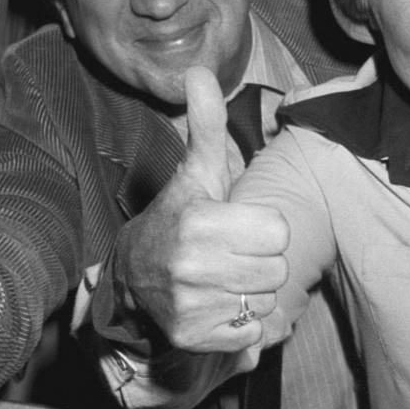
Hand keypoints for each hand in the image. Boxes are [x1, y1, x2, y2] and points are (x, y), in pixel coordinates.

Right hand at [111, 66, 288, 352]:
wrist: (132, 275)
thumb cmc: (179, 216)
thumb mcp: (196, 171)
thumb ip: (206, 123)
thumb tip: (199, 70)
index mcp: (197, 220)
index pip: (277, 231)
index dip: (263, 226)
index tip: (239, 222)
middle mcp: (191, 266)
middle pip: (277, 269)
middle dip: (260, 260)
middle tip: (232, 251)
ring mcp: (190, 306)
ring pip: (267, 302)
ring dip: (252, 291)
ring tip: (224, 276)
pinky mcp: (192, 338)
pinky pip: (252, 333)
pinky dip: (241, 322)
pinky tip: (216, 303)